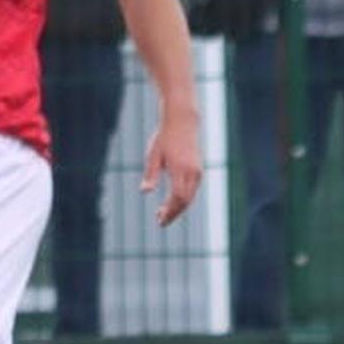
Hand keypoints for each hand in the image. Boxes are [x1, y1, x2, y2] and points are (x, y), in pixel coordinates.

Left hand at [141, 106, 202, 226]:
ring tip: (163, 214)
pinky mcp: (198, 170)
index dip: (169, 211)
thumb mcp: (153, 155)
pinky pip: (192, 190)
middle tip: (160, 221)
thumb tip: (144, 192)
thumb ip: (150, 174)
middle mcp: (192, 172)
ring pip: (190, 197)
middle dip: (173, 213)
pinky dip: (183, 200)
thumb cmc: (164, 138)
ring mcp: (197, 172)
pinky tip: (171, 203)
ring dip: (178, 208)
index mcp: (180, 169)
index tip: (159, 219)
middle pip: (185, 201)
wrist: (182, 122)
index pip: (177, 197)